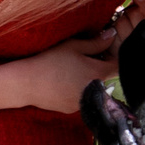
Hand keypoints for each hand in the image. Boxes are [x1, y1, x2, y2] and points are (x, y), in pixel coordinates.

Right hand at [0, 34, 117, 116]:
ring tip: (70, 70)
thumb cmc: (50, 60)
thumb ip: (96, 42)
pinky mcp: (71, 109)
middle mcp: (95, 91)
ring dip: (87, 79)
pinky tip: (61, 82)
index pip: (117, 65)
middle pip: (104, 77)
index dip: (113, 56)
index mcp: (98, 73)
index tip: (103, 49)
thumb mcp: (74, 46)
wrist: (26, 83)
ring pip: (91, 88)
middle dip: (98, 66)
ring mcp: (83, 102)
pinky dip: (75, 90)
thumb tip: (112, 35)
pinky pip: (80, 98)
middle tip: (83, 56)